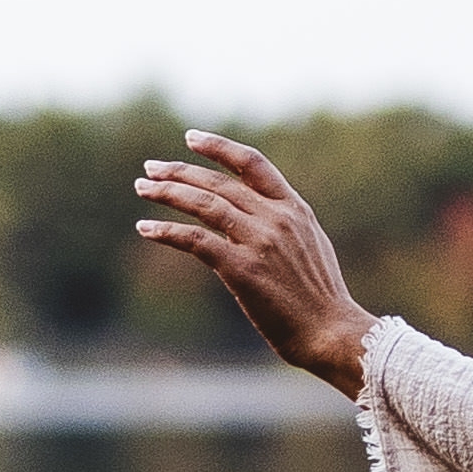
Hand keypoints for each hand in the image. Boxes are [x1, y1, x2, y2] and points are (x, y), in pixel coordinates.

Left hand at [133, 131, 375, 393]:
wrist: (331, 333)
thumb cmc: (320, 299)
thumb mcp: (310, 248)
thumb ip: (283, 226)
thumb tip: (250, 219)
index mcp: (295, 209)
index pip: (252, 163)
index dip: (219, 147)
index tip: (191, 138)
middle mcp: (277, 218)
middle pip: (219, 183)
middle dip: (180, 171)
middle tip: (150, 167)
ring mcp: (260, 241)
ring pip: (204, 204)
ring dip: (168, 193)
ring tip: (142, 187)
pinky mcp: (242, 268)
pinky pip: (195, 240)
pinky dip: (167, 231)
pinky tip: (146, 228)